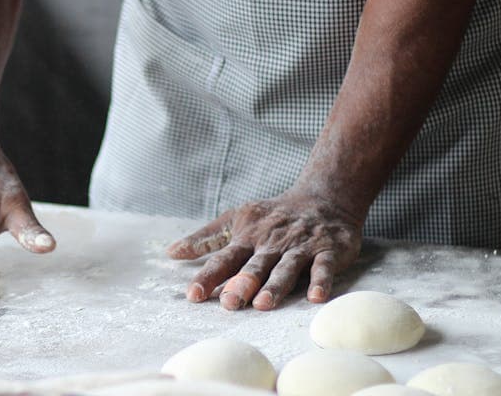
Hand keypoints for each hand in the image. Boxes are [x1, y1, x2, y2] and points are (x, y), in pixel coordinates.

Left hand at [166, 191, 362, 310]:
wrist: (325, 196)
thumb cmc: (273, 215)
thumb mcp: (237, 219)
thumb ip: (206, 238)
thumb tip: (171, 252)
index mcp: (248, 237)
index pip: (224, 259)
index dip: (209, 276)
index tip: (193, 294)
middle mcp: (272, 243)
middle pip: (255, 265)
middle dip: (242, 283)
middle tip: (229, 302)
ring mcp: (301, 246)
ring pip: (286, 267)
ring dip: (275, 285)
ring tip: (264, 304)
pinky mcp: (328, 250)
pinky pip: (324, 266)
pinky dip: (321, 280)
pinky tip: (315, 296)